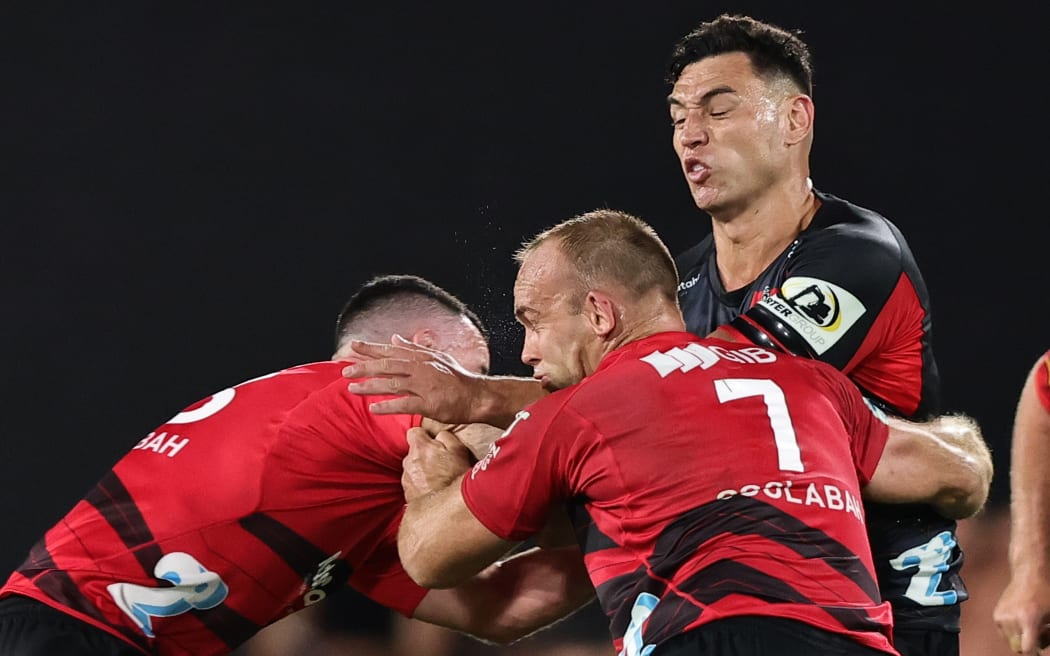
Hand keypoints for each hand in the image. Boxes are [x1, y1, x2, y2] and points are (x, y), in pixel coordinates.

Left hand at [343, 336, 486, 423]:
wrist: (477, 396)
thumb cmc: (457, 377)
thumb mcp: (436, 357)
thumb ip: (414, 349)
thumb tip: (394, 339)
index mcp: (421, 358)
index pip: (391, 351)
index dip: (371, 348)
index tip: (353, 346)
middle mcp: (421, 369)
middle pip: (388, 366)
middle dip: (365, 367)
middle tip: (345, 371)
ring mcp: (425, 386)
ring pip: (392, 384)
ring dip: (370, 386)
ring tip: (352, 389)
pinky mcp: (429, 403)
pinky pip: (405, 404)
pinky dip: (388, 406)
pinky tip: (373, 408)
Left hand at [402, 427, 472, 501]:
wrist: (448, 508)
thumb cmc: (455, 477)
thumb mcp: (458, 450)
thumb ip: (445, 436)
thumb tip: (439, 435)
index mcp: (419, 447)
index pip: (414, 432)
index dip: (424, 436)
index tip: (433, 443)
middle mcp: (408, 461)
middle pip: (413, 452)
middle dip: (424, 455)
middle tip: (440, 463)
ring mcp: (406, 478)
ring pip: (413, 469)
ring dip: (422, 471)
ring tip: (438, 479)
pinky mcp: (407, 494)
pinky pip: (413, 484)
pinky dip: (421, 485)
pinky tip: (433, 490)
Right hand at [994, 576, 1049, 653]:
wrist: (1029, 575)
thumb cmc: (1044, 593)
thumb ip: (1047, 636)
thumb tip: (1040, 647)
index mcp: (1028, 619)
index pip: (1026, 649)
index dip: (1032, 654)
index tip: (1035, 653)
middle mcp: (1012, 618)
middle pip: (1017, 647)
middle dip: (1028, 645)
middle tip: (1038, 635)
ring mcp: (1002, 616)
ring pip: (1009, 641)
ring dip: (1019, 638)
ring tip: (1028, 626)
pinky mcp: (996, 613)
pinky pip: (1003, 632)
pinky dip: (1011, 631)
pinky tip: (1020, 621)